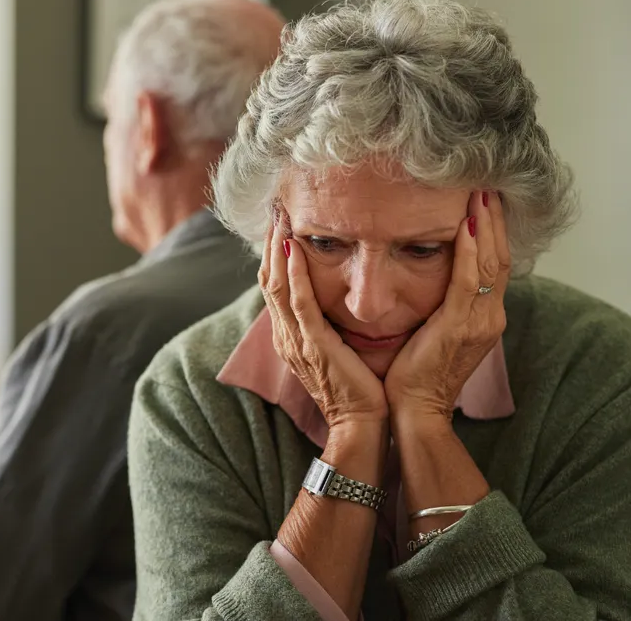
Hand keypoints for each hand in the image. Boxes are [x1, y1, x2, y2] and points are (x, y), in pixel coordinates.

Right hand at [259, 209, 387, 427]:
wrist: (362, 424)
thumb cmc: (359, 389)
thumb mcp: (338, 350)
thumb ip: (331, 324)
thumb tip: (339, 296)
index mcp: (291, 336)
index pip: (275, 285)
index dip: (274, 252)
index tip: (281, 220)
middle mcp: (287, 336)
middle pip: (268, 279)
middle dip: (270, 242)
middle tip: (275, 207)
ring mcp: (296, 341)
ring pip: (277, 286)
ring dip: (276, 249)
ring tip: (279, 217)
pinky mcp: (313, 345)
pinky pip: (298, 304)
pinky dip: (294, 274)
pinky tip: (293, 250)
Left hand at [384, 190, 509, 422]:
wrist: (415, 410)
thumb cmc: (416, 372)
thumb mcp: (437, 330)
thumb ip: (444, 303)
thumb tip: (435, 273)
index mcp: (485, 317)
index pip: (495, 264)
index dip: (493, 231)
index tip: (486, 199)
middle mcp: (490, 317)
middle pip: (500, 257)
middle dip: (494, 219)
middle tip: (488, 184)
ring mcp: (480, 322)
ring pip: (490, 264)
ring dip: (486, 226)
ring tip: (480, 193)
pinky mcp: (460, 327)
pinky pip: (470, 281)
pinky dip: (470, 251)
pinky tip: (466, 225)